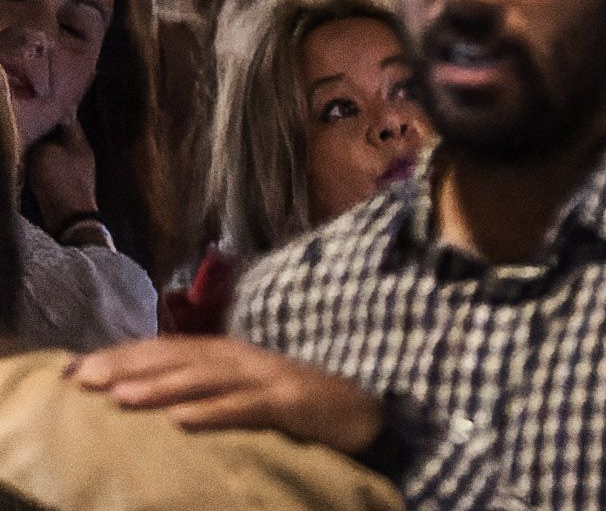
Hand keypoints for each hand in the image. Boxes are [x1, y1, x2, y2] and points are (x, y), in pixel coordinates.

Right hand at [26, 121, 97, 230]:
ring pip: (55, 153)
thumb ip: (41, 140)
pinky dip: (41, 165)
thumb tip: (38, 135)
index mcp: (80, 142)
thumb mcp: (44, 154)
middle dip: (45, 132)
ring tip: (25, 143)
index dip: (54, 112)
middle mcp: (81, 154)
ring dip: (42, 149)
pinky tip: (29, 165)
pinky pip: (52, 169)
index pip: (69, 120)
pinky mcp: (66, 186)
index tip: (39, 106)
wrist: (68, 215)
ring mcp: (75, 171)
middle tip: (28, 126)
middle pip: (61, 137)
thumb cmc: (59, 179)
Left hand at [66, 338, 383, 454]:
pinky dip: (212, 413)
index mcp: (229, 355)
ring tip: (119, 398)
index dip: (120, 355)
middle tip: (81, 379)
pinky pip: (246, 408)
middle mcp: (243, 359)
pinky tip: (180, 423)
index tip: (73, 369)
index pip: (166, 349)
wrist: (365, 409)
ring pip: (205, 380)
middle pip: (178, 358)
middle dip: (128, 366)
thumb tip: (150, 397)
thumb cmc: (297, 406)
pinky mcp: (290, 402)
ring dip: (161, 387)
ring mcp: (267, 378)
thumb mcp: (244, 392)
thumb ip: (205, 387)